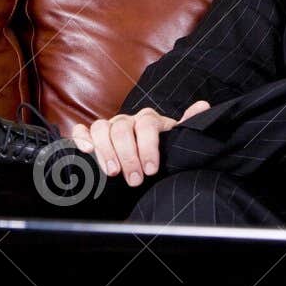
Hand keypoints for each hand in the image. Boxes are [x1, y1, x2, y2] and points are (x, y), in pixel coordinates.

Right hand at [67, 100, 211, 186]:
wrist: (144, 159)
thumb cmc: (161, 151)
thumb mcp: (176, 140)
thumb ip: (187, 125)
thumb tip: (203, 106)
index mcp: (149, 120)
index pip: (146, 125)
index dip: (148, 147)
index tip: (150, 170)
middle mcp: (127, 120)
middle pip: (122, 129)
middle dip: (127, 156)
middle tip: (134, 180)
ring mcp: (109, 127)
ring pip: (101, 128)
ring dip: (106, 150)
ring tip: (112, 173)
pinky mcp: (92, 136)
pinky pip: (81, 130)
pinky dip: (81, 138)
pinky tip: (86, 151)